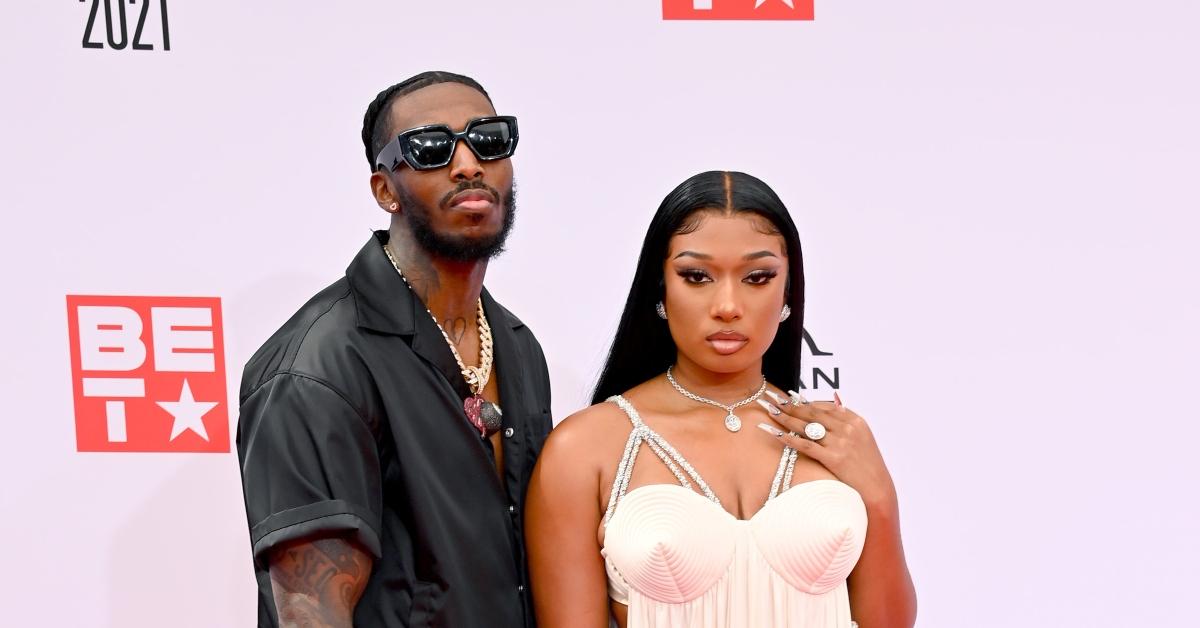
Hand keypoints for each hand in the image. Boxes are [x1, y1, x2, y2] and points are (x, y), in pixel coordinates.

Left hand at [757, 391, 896, 510]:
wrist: (877, 487)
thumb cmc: (868, 463)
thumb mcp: (863, 436)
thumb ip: (847, 419)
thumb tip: (835, 400)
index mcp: (855, 420)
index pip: (824, 406)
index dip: (803, 401)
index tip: (788, 397)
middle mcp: (847, 428)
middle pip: (811, 413)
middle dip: (789, 404)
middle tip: (772, 398)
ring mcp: (840, 443)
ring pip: (806, 426)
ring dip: (784, 417)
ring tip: (768, 410)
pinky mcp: (833, 458)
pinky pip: (806, 445)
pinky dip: (788, 437)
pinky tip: (774, 432)